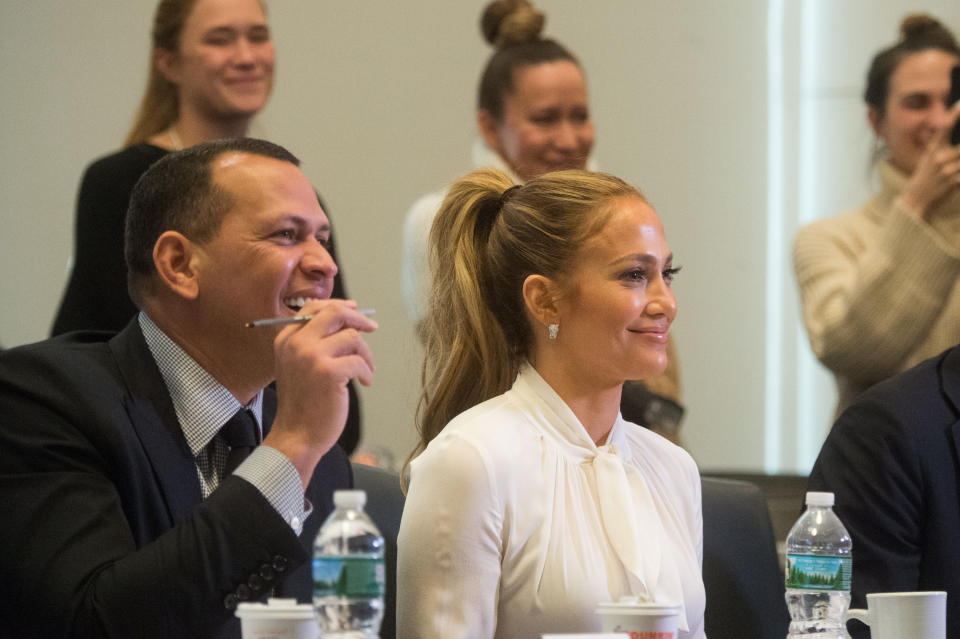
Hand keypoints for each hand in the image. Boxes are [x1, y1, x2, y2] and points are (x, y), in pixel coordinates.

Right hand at [263, 299, 375, 485]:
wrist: (296, 435)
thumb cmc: (303, 404)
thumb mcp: (298, 365)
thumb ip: (314, 342)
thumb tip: (347, 319)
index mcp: (286, 339)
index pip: (313, 308)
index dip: (338, 306)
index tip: (355, 309)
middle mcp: (296, 343)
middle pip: (335, 313)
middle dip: (359, 318)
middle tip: (373, 327)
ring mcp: (311, 356)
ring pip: (352, 337)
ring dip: (365, 354)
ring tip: (365, 371)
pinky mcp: (328, 372)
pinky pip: (359, 361)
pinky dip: (366, 371)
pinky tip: (364, 383)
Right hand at [899, 103, 959, 219]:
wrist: (915, 199)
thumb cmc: (924, 177)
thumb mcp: (928, 159)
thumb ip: (942, 148)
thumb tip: (953, 141)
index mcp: (932, 150)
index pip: (944, 129)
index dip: (953, 116)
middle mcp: (938, 158)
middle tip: (956, 155)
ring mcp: (945, 170)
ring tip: (954, 168)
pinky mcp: (952, 181)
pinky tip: (956, 178)